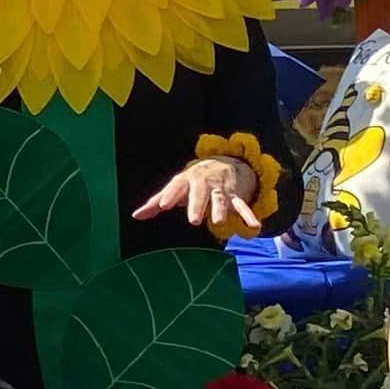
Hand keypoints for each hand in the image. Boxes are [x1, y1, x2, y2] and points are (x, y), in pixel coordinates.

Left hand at [133, 156, 260, 231]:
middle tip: (193, 220)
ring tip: (218, 222)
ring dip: (220, 210)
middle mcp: (203, 183)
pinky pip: (242, 206)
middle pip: (200, 193)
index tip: (163, 205)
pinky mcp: (235, 196)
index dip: (169, 195)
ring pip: (221, 199)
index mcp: (186, 180)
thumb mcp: (175, 188)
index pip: (176, 187)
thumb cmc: (192, 181)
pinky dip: (248, 215)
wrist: (223, 162)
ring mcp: (220, 189)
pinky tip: (254, 226)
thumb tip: (135, 216)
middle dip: (197, 205)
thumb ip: (155, 203)